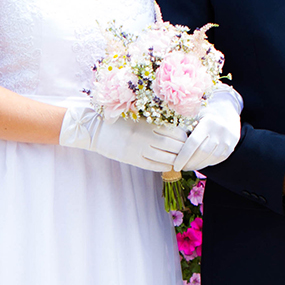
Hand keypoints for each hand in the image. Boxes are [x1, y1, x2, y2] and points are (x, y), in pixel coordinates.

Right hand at [59, 97, 186, 170]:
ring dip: (175, 160)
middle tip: (188, 152)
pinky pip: (152, 165)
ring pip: (165, 157)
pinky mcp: (132, 159)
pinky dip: (162, 166)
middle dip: (183, 150)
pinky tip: (166, 166)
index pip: (174, 131)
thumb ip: (155, 123)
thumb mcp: (138, 117)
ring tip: (179, 161)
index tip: (187, 140)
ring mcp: (139, 148)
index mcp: (148, 123)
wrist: (97, 129)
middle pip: (173, 146)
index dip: (184, 137)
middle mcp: (145, 135)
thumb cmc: (119, 121)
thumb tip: (175, 131)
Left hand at [173, 85, 242, 172]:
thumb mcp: (194, 115)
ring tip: (188, 167)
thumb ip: (182, 125)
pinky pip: (217, 160)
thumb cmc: (203, 114)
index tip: (175, 165)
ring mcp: (227, 140)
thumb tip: (164, 137)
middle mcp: (220, 131)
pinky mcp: (230, 147)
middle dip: (189, 163)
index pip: (193, 143)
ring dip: (197, 165)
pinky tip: (199, 163)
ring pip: (210, 159)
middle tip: (180, 167)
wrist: (227, 112)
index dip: (183, 156)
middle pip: (201, 153)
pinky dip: (206, 164)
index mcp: (208, 122)